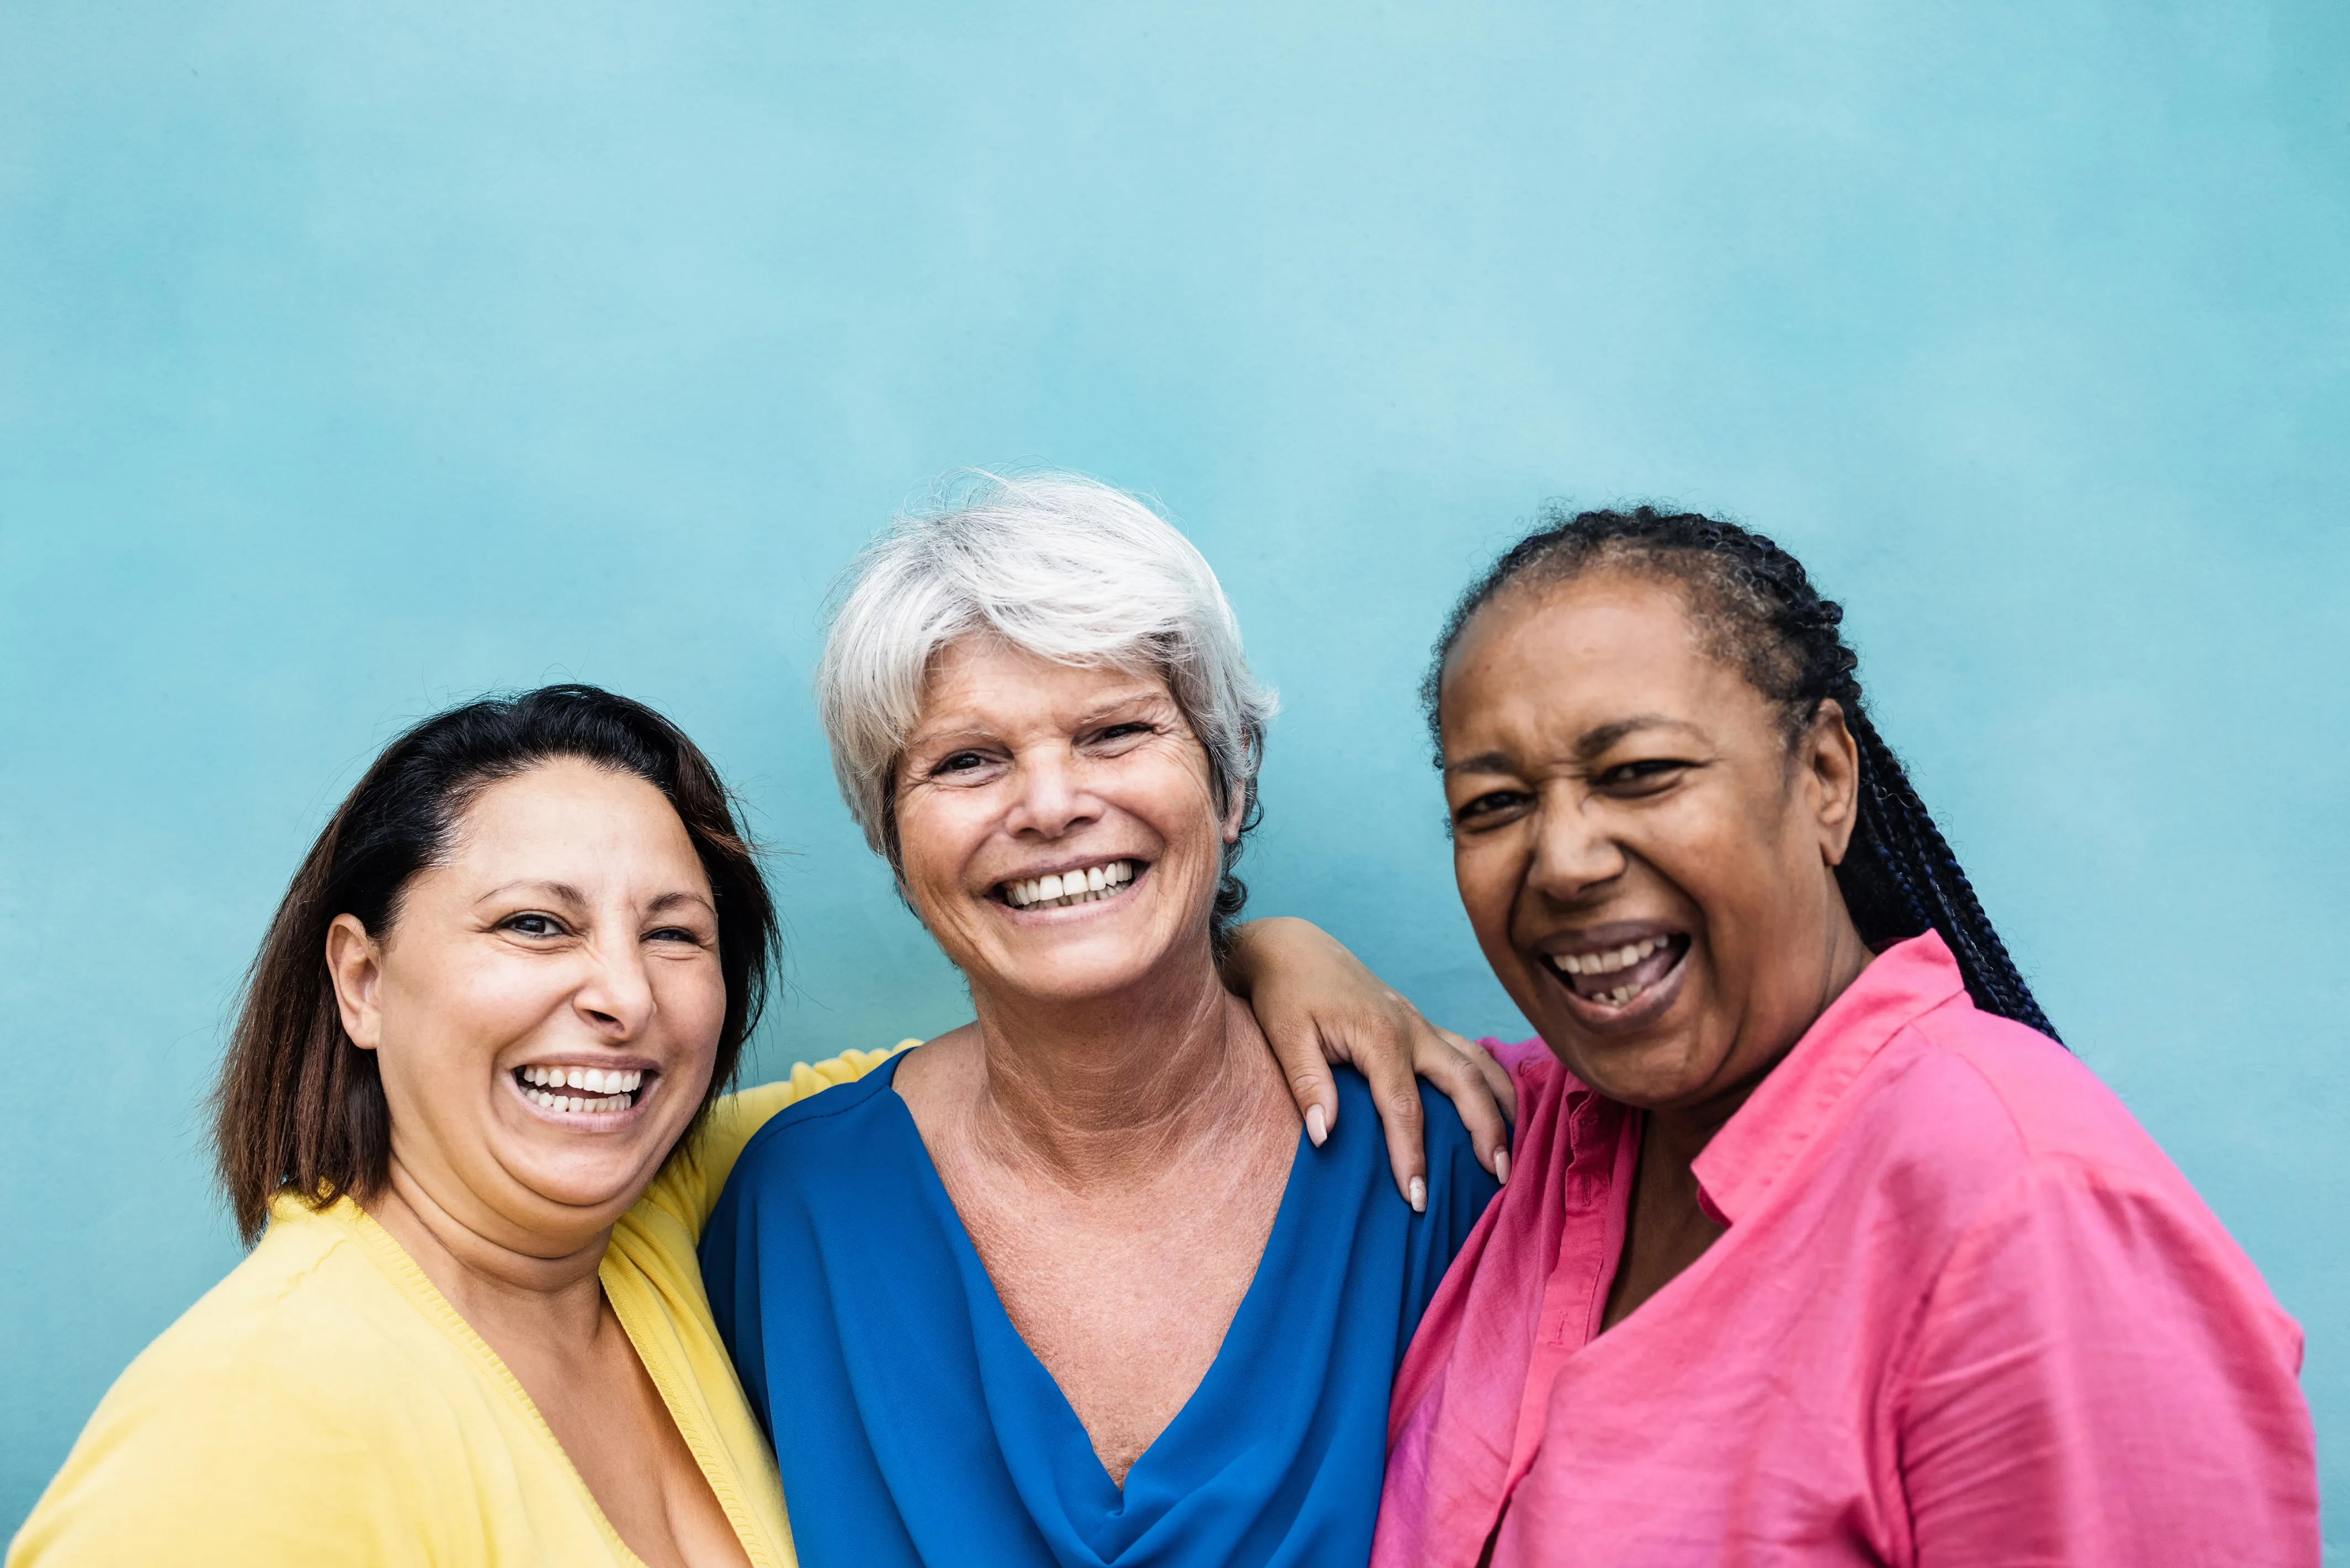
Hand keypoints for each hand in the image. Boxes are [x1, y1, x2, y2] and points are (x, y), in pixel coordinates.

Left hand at [1224, 916, 1516, 1209]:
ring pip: (1477, 1062)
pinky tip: (1502, 1102)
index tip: (1418, 1198)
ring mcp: (1420, 1023)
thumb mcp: (1285, 1036)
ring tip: (1515, 1146)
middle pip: (1464, 1082)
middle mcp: (1411, 1028)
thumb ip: (1307, 1084)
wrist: (1291, 947)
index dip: (1412, 1156)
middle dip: (1486, 1130)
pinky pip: (1467, 1050)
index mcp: (1380, 1036)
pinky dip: (1490, 1077)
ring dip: (1502, 1102)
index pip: (1404, 1107)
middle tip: (1499, 1177)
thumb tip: (1324, 1135)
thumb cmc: (1285, 992)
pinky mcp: (1419, 1023)